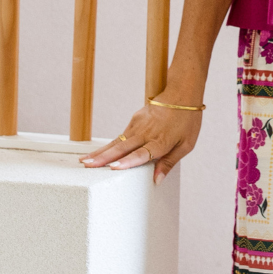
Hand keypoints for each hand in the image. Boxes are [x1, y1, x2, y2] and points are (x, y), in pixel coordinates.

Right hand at [79, 95, 203, 183]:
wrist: (182, 93)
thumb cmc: (188, 120)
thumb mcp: (186, 145)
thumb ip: (170, 163)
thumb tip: (157, 180)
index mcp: (161, 141)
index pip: (142, 153)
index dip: (128, 161)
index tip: (114, 167)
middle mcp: (147, 133)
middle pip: (123, 147)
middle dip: (104, 158)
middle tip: (88, 166)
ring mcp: (138, 125)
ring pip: (117, 142)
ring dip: (100, 152)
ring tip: (85, 162)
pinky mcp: (135, 120)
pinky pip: (120, 136)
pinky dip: (108, 145)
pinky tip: (97, 154)